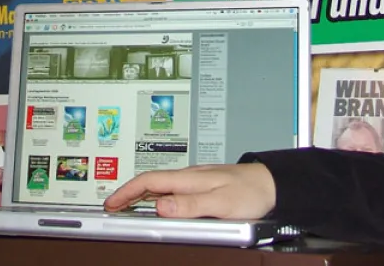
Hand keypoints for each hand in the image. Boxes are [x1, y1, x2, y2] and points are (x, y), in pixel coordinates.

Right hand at [102, 163, 275, 219]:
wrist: (272, 184)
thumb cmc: (251, 191)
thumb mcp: (221, 203)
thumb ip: (190, 205)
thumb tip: (160, 206)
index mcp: (189, 178)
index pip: (149, 181)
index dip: (126, 192)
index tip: (111, 204)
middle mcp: (189, 177)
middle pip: (150, 183)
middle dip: (127, 194)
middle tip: (111, 208)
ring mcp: (195, 181)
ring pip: (160, 187)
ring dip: (140, 196)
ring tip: (126, 208)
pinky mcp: (202, 187)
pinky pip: (172, 191)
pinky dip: (156, 198)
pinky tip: (157, 205)